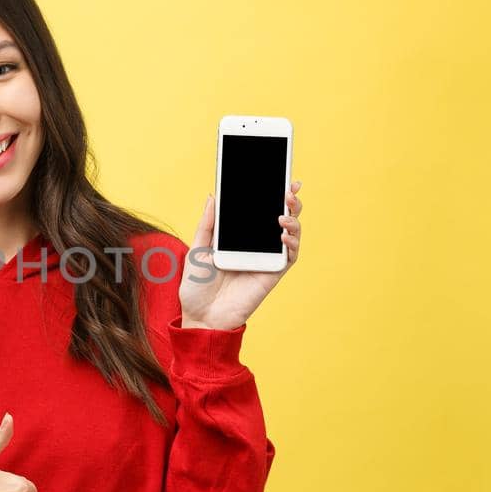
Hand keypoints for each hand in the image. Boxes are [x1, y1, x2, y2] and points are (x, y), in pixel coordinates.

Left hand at [178, 180, 302, 329]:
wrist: (200, 315)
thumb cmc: (197, 286)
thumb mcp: (197, 249)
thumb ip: (208, 224)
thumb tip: (214, 195)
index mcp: (239, 236)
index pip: (259, 209)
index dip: (271, 193)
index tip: (279, 175)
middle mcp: (256, 245)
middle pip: (280, 217)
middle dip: (289, 200)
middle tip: (289, 187)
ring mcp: (266, 258)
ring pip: (290, 234)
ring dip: (293, 220)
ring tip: (285, 211)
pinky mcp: (272, 274)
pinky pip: (290, 256)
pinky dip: (291, 243)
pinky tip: (283, 235)